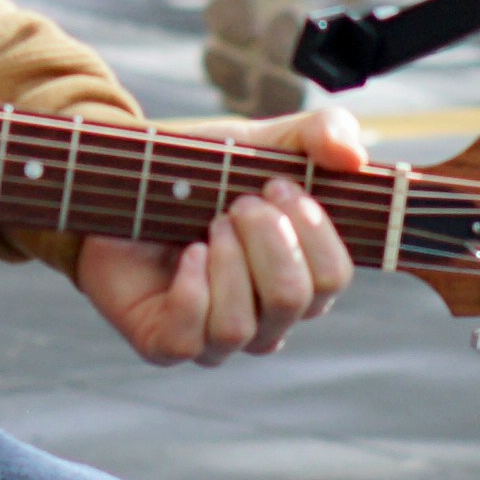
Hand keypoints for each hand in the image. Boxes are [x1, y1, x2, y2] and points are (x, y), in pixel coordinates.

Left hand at [78, 106, 368, 365]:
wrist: (126, 181)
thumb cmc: (205, 171)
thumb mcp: (266, 140)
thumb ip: (320, 134)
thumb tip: (353, 156)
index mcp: (302, 278)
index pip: (333, 278)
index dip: (312, 230)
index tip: (278, 185)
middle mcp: (267, 319)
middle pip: (293, 299)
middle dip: (265, 238)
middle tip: (238, 203)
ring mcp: (218, 339)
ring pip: (241, 325)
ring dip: (225, 261)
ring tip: (209, 225)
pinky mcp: (166, 345)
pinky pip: (190, 338)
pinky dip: (190, 288)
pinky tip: (185, 253)